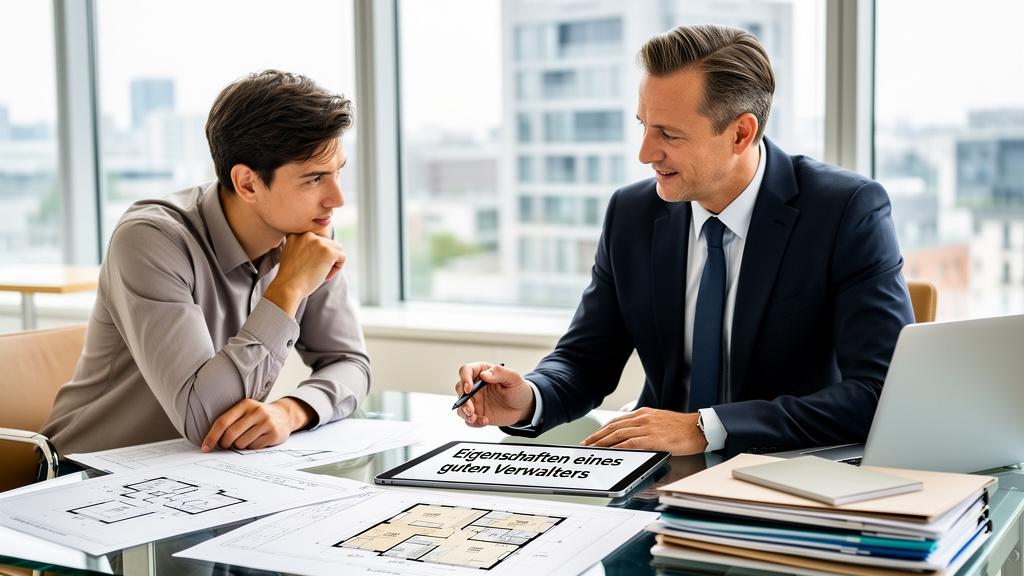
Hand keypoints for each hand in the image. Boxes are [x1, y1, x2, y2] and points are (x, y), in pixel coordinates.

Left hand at [201, 397, 314, 451]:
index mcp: (245, 404)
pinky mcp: (273, 434)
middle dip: (224, 444)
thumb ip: (230, 421)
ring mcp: (266, 422)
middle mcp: (256, 411)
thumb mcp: (245, 411)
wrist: (285, 414)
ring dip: (239, 446)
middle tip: (226, 445)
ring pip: (241, 443)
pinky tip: (257, 439)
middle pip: (230, 434)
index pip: (222, 422)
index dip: (211, 436)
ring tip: (246, 438)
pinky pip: (254, 447)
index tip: (205, 447)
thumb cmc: (258, 416)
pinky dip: (251, 447)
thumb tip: (211, 441)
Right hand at [264, 231, 345, 316]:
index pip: (317, 238)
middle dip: (326, 257)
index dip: (318, 253)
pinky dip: (338, 268)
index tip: (311, 264)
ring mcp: (318, 242)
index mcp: (297, 233)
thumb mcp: (292, 254)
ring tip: (322, 273)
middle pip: (328, 243)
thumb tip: (321, 247)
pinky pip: (342, 256)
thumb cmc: (290, 276)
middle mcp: (308, 234)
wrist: (288, 287)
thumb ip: (303, 246)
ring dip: (333, 261)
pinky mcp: (328, 251)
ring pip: (337, 248)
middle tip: (316, 271)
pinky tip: (327, 276)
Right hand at [454, 363, 535, 427]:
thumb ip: (499, 373)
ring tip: (475, 418)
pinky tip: (484, 421)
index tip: (469, 389)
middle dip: (463, 400)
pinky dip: (473, 422)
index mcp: (483, 372)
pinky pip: (468, 418)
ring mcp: (475, 400)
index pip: (466, 370)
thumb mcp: (514, 378)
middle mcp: (475, 386)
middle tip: (471, 409)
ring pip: (461, 405)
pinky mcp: (477, 413)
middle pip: (460, 389)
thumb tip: (484, 375)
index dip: (464, 378)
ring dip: (464, 413)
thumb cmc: (518, 389)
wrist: (523, 407)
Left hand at [581, 407, 708, 454]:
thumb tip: (631, 437)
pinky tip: (611, 452)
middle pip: (614, 427)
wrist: (699, 428)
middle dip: (597, 436)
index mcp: (644, 414)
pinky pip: (632, 443)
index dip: (602, 430)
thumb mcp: (659, 421)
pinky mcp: (654, 438)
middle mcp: (643, 418)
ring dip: (603, 442)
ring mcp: (648, 427)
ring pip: (619, 434)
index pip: (617, 421)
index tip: (592, 437)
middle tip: (586, 444)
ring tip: (593, 449)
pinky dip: (619, 447)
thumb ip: (645, 426)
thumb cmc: (682, 428)